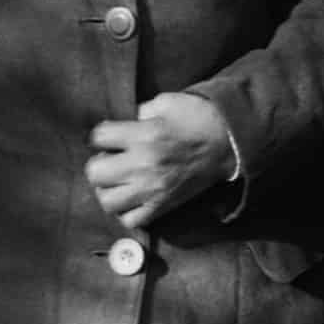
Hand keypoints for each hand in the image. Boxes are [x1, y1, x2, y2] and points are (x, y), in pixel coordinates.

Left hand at [86, 92, 236, 230]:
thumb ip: (139, 113)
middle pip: (95, 173)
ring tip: (118, 182)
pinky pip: (132, 220)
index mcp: (143, 135)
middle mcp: (143, 164)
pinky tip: (132, 199)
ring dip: (109, 191)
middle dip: (99, 165)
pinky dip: (127, 212)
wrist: (228, 142)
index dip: (100, 137)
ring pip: (108, 201)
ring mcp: (152, 188)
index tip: (108, 138)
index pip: (97, 137)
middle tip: (111, 161)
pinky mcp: (163, 205)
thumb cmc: (198, 118)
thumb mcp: (165, 103)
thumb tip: (125, 124)